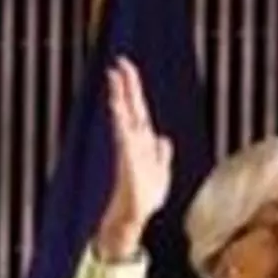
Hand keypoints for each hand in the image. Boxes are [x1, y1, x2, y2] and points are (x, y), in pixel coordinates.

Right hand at [95, 57, 173, 260]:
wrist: (136, 216)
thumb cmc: (145, 197)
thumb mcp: (161, 172)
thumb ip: (161, 154)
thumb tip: (163, 139)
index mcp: (143, 141)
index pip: (138, 109)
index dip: (134, 90)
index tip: (126, 70)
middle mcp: (134, 140)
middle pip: (131, 106)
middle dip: (126, 84)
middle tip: (119, 62)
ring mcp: (129, 147)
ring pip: (124, 114)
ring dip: (119, 94)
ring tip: (113, 74)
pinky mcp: (127, 157)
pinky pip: (122, 131)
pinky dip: (120, 116)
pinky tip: (116, 103)